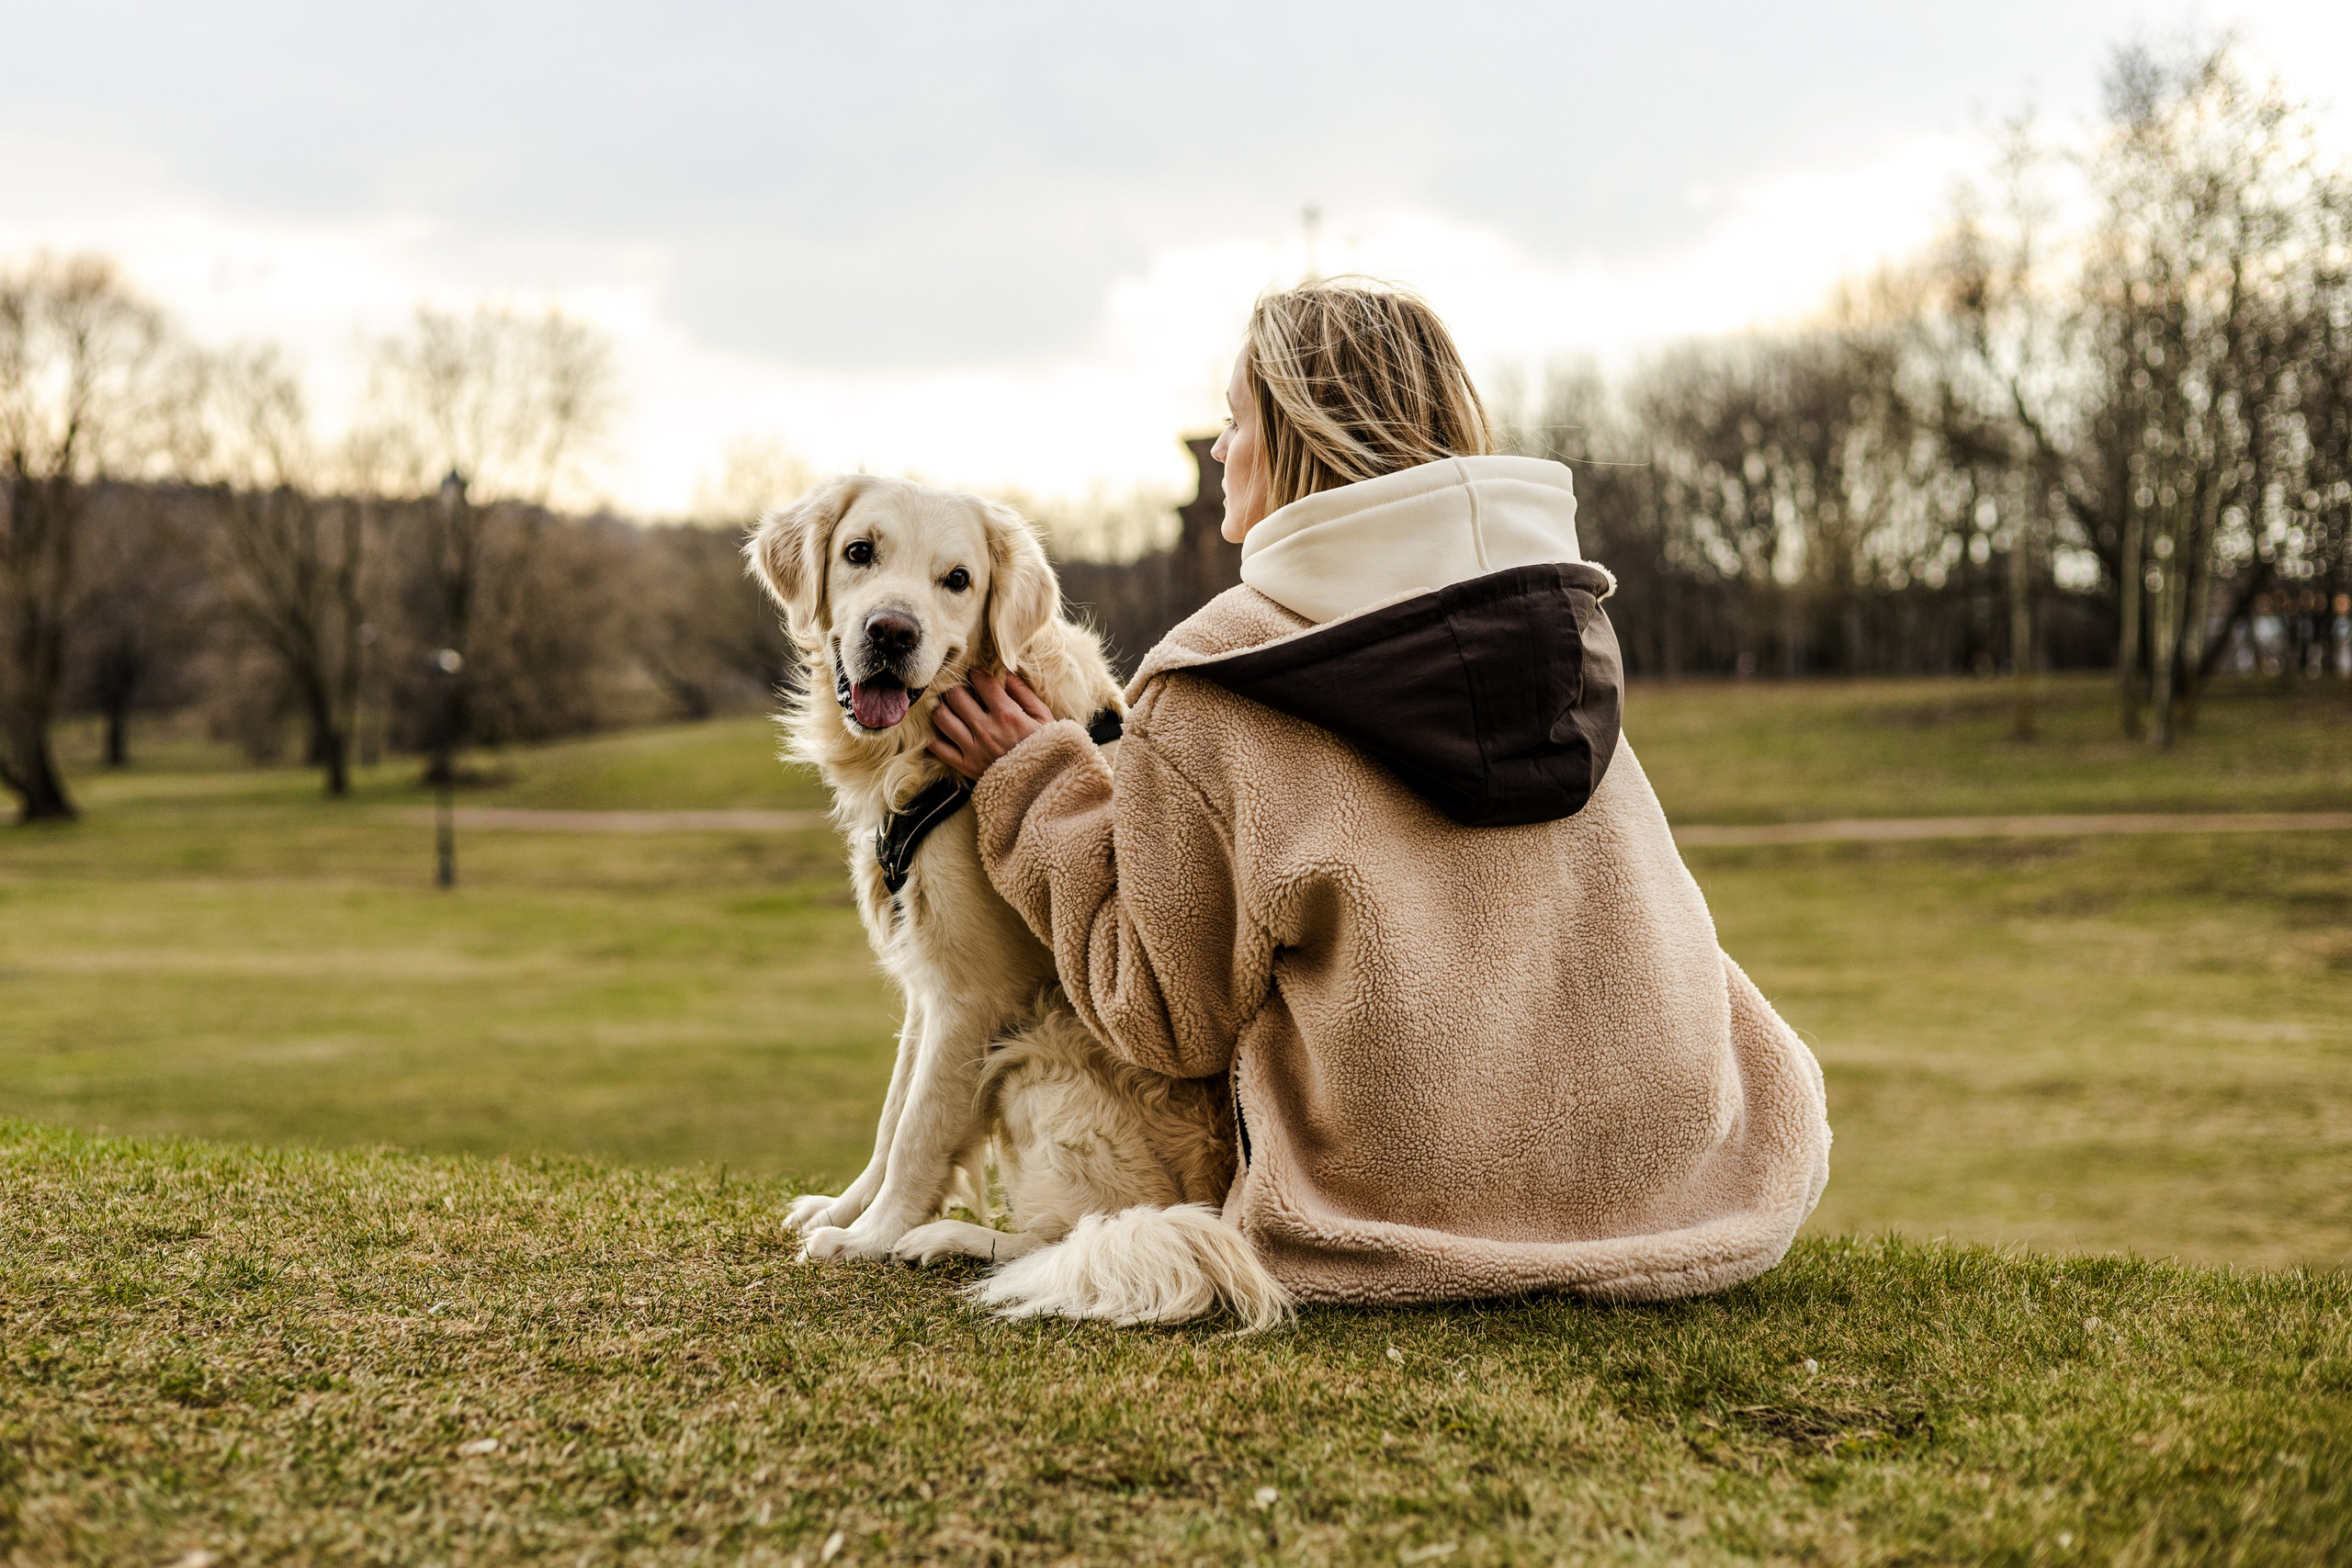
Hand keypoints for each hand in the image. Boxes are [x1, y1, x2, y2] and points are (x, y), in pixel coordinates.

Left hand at [928, 669, 1053, 780]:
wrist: (1045, 785)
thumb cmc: (1046, 748)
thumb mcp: (1043, 717)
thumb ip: (1023, 692)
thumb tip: (1005, 673)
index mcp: (1008, 714)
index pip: (981, 681)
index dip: (976, 673)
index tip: (977, 675)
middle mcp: (987, 729)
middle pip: (955, 696)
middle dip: (957, 688)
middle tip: (964, 692)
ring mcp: (973, 749)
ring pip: (941, 718)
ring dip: (944, 709)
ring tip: (953, 710)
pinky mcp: (965, 766)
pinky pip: (938, 748)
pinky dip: (937, 737)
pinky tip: (947, 732)